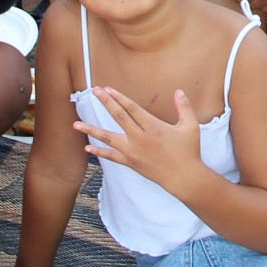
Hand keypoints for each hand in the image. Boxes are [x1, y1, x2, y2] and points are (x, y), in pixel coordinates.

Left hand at [77, 86, 206, 196]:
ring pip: (108, 138)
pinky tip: (87, 147)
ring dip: (91, 130)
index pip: (131, 108)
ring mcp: (133, 152)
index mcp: (153, 127)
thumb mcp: (190, 127)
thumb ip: (184, 107)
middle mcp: (140, 138)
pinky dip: (98, 152)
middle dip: (105, 102)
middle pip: (118, 117)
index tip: (107, 88)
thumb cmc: (189, 151)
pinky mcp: (131, 163)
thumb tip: (179, 91)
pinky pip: (111, 157)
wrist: (184, 178)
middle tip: (93, 90)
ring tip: (76, 124)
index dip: (118, 97)